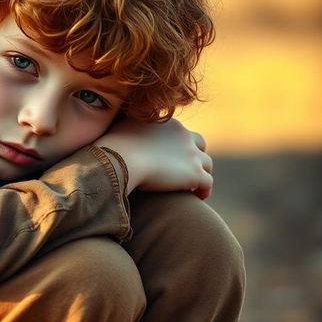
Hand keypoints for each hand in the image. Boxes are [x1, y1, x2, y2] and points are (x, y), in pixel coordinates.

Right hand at [95, 118, 212, 199]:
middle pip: (199, 145)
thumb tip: (120, 131)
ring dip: (202, 174)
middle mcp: (183, 135)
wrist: (120, 160)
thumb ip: (129, 128)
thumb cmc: (113, 147)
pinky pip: (208, 183)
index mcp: (168, 123)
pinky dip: (205, 190)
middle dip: (195, 156)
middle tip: (186, 170)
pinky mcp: (194, 173)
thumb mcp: (121, 128)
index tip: (171, 157)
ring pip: (207, 164)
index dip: (177, 145)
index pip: (180, 133)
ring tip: (195, 188)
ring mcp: (191, 154)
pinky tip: (198, 198)